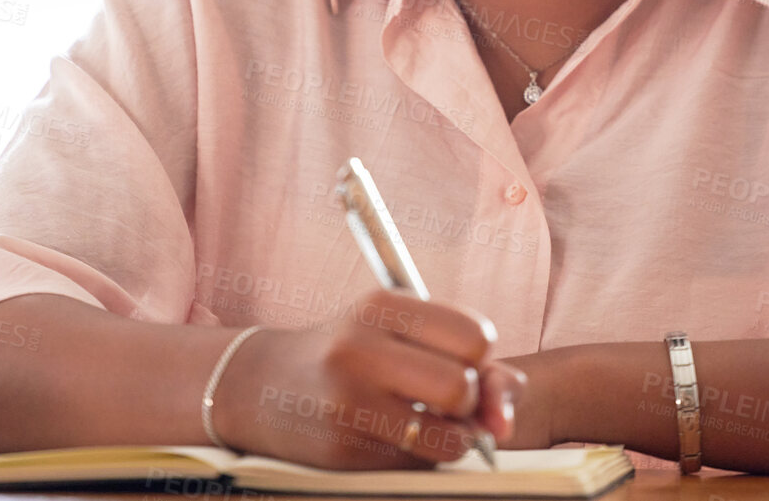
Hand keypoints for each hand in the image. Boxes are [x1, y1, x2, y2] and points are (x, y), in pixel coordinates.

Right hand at [211, 288, 527, 469]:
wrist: (262, 384)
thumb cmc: (349, 354)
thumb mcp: (397, 334)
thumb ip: (467, 361)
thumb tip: (506, 415)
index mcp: (381, 305)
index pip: (474, 335)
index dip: (479, 358)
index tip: (458, 361)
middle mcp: (361, 346)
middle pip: (463, 387)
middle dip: (468, 403)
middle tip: (444, 401)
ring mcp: (347, 399)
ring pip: (448, 438)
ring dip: (449, 440)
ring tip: (421, 422)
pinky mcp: (341, 446)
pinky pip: (416, 464)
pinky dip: (418, 457)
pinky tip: (389, 437)